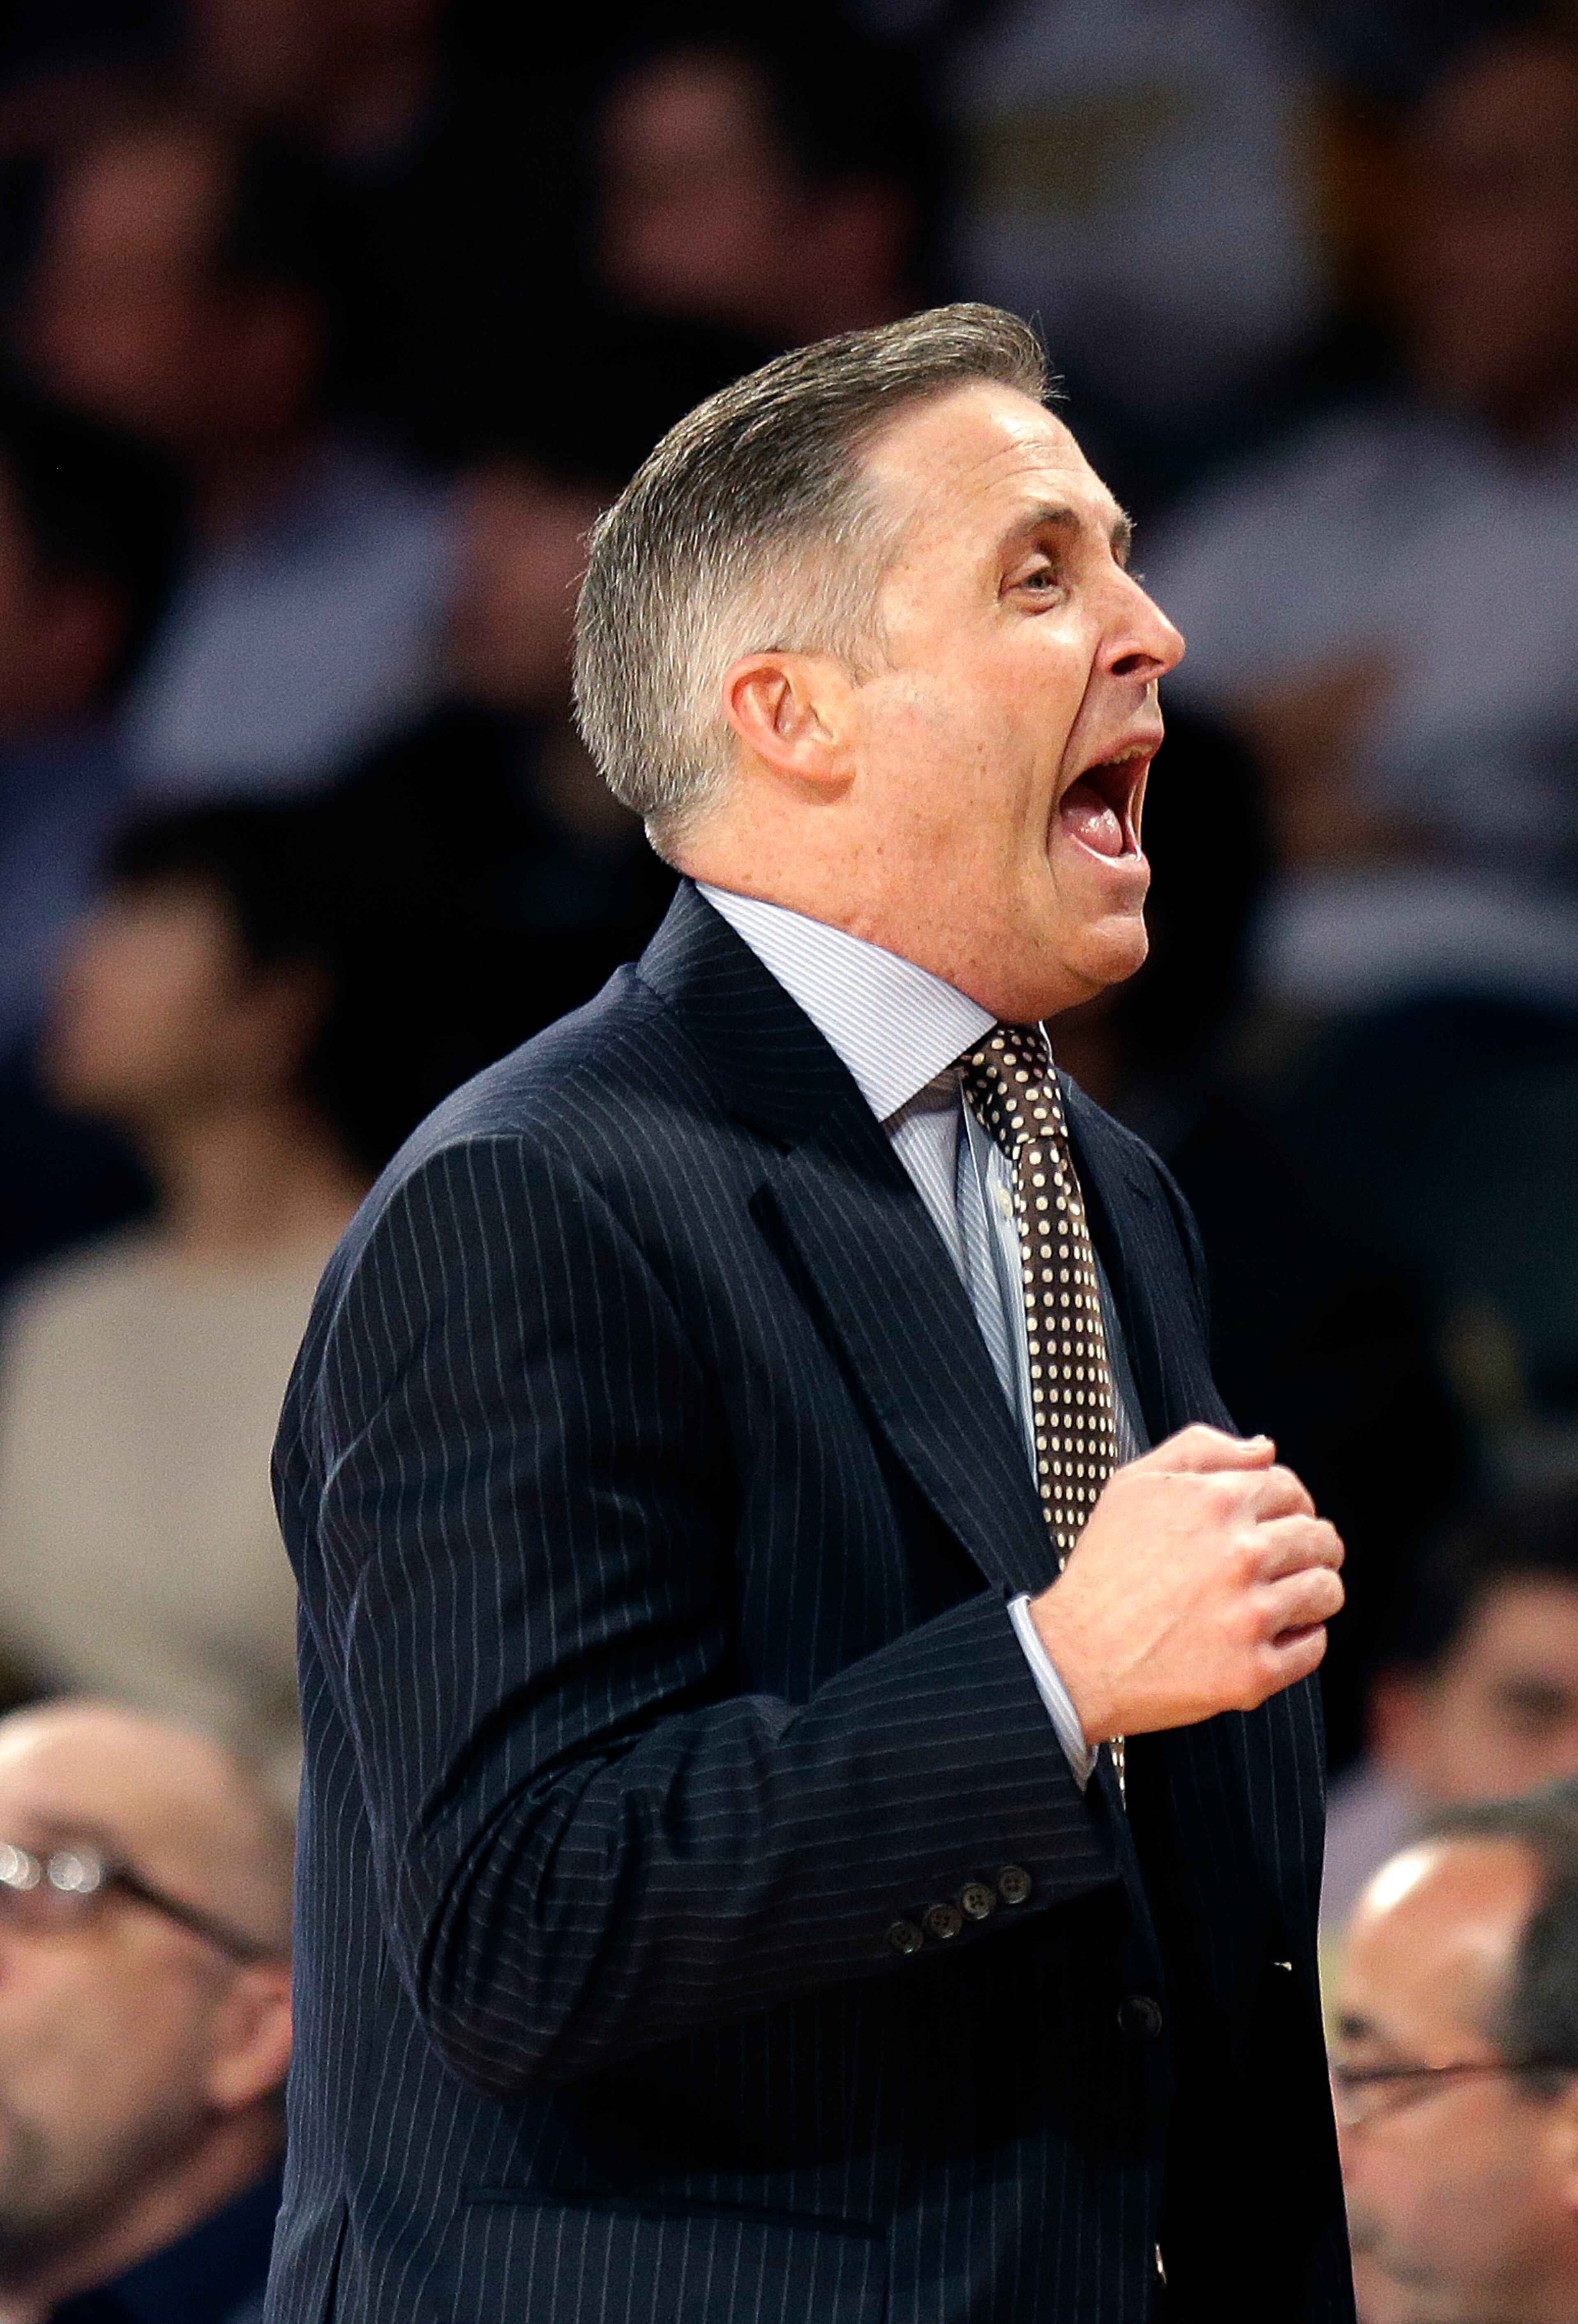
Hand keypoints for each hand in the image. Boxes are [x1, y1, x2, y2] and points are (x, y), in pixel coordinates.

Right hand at [1028, 1425, 1343, 1741]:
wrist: (1075, 1656)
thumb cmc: (1103, 1569)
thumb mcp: (1133, 1484)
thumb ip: (1200, 1447)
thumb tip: (1264, 1449)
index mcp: (1216, 1502)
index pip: (1291, 1490)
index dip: (1290, 1503)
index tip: (1279, 1520)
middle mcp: (1240, 1555)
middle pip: (1319, 1538)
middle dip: (1312, 1546)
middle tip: (1290, 1561)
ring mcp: (1250, 1616)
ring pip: (1326, 1591)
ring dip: (1313, 1591)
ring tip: (1284, 1598)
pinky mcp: (1253, 1672)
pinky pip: (1312, 1647)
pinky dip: (1302, 1640)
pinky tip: (1271, 1635)